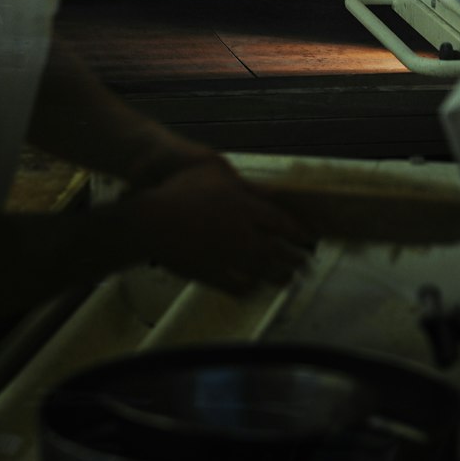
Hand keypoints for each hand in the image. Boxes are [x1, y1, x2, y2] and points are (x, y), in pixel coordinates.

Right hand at [119, 160, 312, 296]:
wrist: (149, 219)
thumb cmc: (182, 187)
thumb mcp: (218, 172)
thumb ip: (245, 184)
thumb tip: (268, 191)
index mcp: (246, 207)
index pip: (283, 223)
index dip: (299, 232)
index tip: (310, 238)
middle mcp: (242, 234)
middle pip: (277, 250)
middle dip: (295, 258)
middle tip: (306, 264)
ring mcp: (227, 257)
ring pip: (261, 271)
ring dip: (278, 277)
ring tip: (288, 280)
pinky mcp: (210, 274)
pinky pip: (237, 286)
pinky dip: (250, 288)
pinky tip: (254, 288)